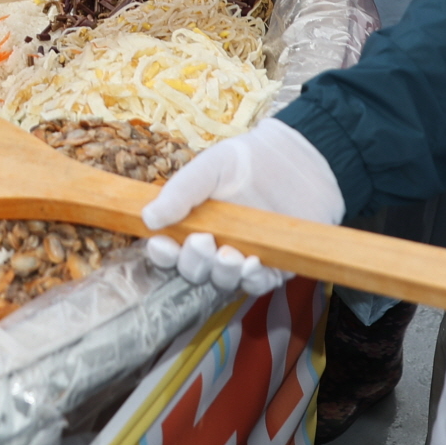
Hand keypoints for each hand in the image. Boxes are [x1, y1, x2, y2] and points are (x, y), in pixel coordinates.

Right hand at [139, 119, 342, 294]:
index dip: (162, 252)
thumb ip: (180, 191)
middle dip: (193, 262)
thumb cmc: (248, 161)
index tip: (161, 244)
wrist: (298, 159)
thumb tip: (148, 217)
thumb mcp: (210, 167)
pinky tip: (252, 263)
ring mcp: (242, 258)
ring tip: (228, 254)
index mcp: (193, 223)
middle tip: (203, 241)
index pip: (168, 249)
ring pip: (223, 282)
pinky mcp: (273, 267)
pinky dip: (251, 280)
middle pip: (193, 270)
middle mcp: (214, 245)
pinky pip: (257, 285)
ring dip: (221, 273)